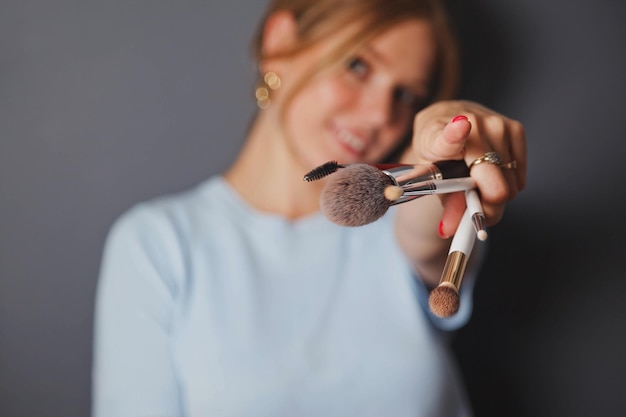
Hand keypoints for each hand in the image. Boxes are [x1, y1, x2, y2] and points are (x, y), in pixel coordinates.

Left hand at [408, 100, 526, 237]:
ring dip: (497, 194)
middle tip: (476, 209)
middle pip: (494, 183)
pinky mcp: (516, 128)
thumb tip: (450, 230)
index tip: (462, 125)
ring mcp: (496, 124)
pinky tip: (492, 173)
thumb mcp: (433, 179)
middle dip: (487, 206)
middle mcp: (471, 124)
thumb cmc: (436, 153)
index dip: (456, 133)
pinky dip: (510, 183)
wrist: (443, 121)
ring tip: (479, 185)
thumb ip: (446, 204)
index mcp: (437, 134)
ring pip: (510, 184)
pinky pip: (520, 176)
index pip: (449, 136)